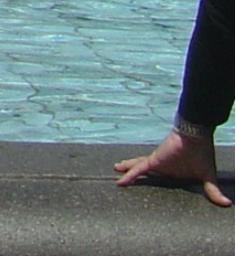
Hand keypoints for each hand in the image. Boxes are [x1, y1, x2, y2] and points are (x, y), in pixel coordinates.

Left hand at [115, 129, 230, 205]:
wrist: (196, 136)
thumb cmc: (202, 153)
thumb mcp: (207, 176)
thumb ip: (212, 191)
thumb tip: (227, 204)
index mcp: (175, 172)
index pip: (162, 179)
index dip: (156, 182)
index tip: (149, 187)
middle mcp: (164, 168)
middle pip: (147, 172)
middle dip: (136, 174)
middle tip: (124, 178)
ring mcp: (158, 164)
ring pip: (139, 168)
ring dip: (128, 170)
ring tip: (117, 171)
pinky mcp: (154, 161)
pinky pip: (139, 169)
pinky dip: (130, 175)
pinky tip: (120, 181)